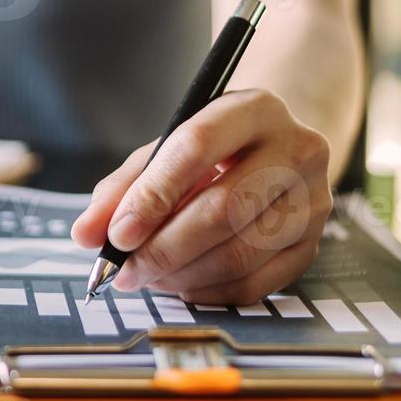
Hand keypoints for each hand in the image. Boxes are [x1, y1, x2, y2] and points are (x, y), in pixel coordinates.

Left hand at [70, 89, 332, 304]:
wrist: (277, 148)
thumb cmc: (212, 148)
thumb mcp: (168, 148)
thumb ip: (124, 187)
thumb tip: (86, 234)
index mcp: (254, 108)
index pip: (197, 148)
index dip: (151, 197)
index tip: (116, 235)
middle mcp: (296, 150)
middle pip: (223, 209)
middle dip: (163, 249)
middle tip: (123, 271)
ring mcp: (312, 201)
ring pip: (240, 253)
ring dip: (181, 275)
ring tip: (145, 277)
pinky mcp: (314, 244)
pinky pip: (256, 284)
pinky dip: (208, 292)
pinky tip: (180, 284)